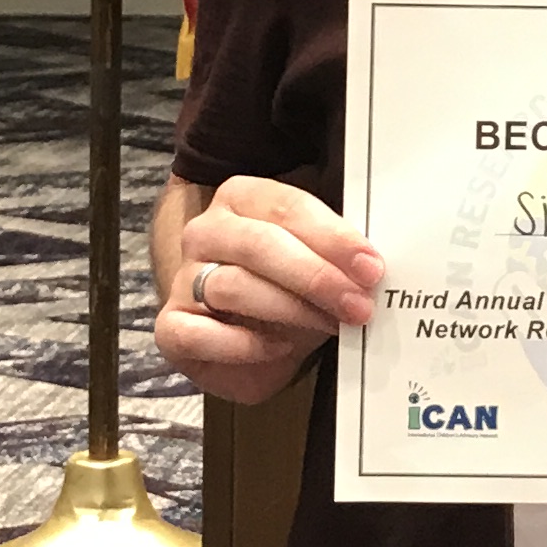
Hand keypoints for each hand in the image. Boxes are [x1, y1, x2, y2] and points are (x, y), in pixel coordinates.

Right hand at [153, 175, 381, 409]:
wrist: (244, 341)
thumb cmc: (286, 290)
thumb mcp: (317, 263)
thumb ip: (337, 256)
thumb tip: (374, 266)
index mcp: (241, 199)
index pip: (286, 207)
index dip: (332, 238)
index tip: (371, 267)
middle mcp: (206, 232)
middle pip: (259, 244)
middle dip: (316, 276)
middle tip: (358, 304)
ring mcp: (183, 279)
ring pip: (234, 286)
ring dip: (291, 309)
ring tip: (330, 325)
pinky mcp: (172, 327)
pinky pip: (201, 334)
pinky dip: (245, 345)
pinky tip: (279, 347)